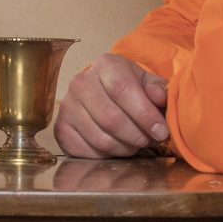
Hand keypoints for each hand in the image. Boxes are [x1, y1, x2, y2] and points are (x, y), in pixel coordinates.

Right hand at [55, 52, 170, 157]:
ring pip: (102, 139)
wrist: (101, 94)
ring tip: (136, 143)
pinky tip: (118, 147)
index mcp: (106, 65)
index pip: (123, 89)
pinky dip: (109, 156)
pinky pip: (88, 152)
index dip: (145, 114)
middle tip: (151, 140)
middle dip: (138, 136)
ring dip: (126, 148)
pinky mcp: (61, 129)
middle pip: (111, 118)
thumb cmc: (129, 89)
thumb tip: (160, 98)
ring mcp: (67, 106)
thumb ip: (158, 89)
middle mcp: (81, 83)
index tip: (161, 131)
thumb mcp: (147, 82)